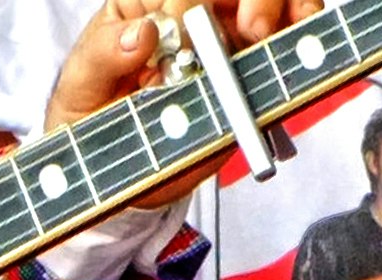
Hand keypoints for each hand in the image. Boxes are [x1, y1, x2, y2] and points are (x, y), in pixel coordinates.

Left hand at [40, 0, 328, 133]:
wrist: (108, 162)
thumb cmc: (89, 111)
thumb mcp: (79, 83)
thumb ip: (102, 54)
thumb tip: (142, 32)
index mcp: (149, 1)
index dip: (188, 2)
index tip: (182, 34)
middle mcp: (195, 8)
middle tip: (250, 31)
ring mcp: (229, 32)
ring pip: (273, 1)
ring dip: (288, 6)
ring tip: (280, 33)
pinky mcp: (252, 64)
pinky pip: (290, 36)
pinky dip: (302, 32)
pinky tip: (302, 38)